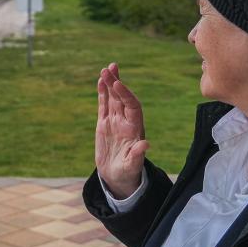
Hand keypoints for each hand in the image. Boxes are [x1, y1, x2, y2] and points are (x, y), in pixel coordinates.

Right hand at [95, 62, 149, 198]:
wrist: (118, 177)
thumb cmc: (128, 173)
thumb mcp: (132, 166)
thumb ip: (138, 155)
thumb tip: (146, 145)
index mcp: (135, 129)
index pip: (132, 107)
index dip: (126, 95)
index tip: (118, 84)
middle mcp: (126, 122)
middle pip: (122, 98)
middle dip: (116, 83)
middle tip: (109, 69)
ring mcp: (115, 122)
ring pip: (113, 98)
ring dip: (111, 83)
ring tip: (106, 69)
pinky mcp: (104, 124)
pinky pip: (104, 105)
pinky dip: (103, 93)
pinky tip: (101, 81)